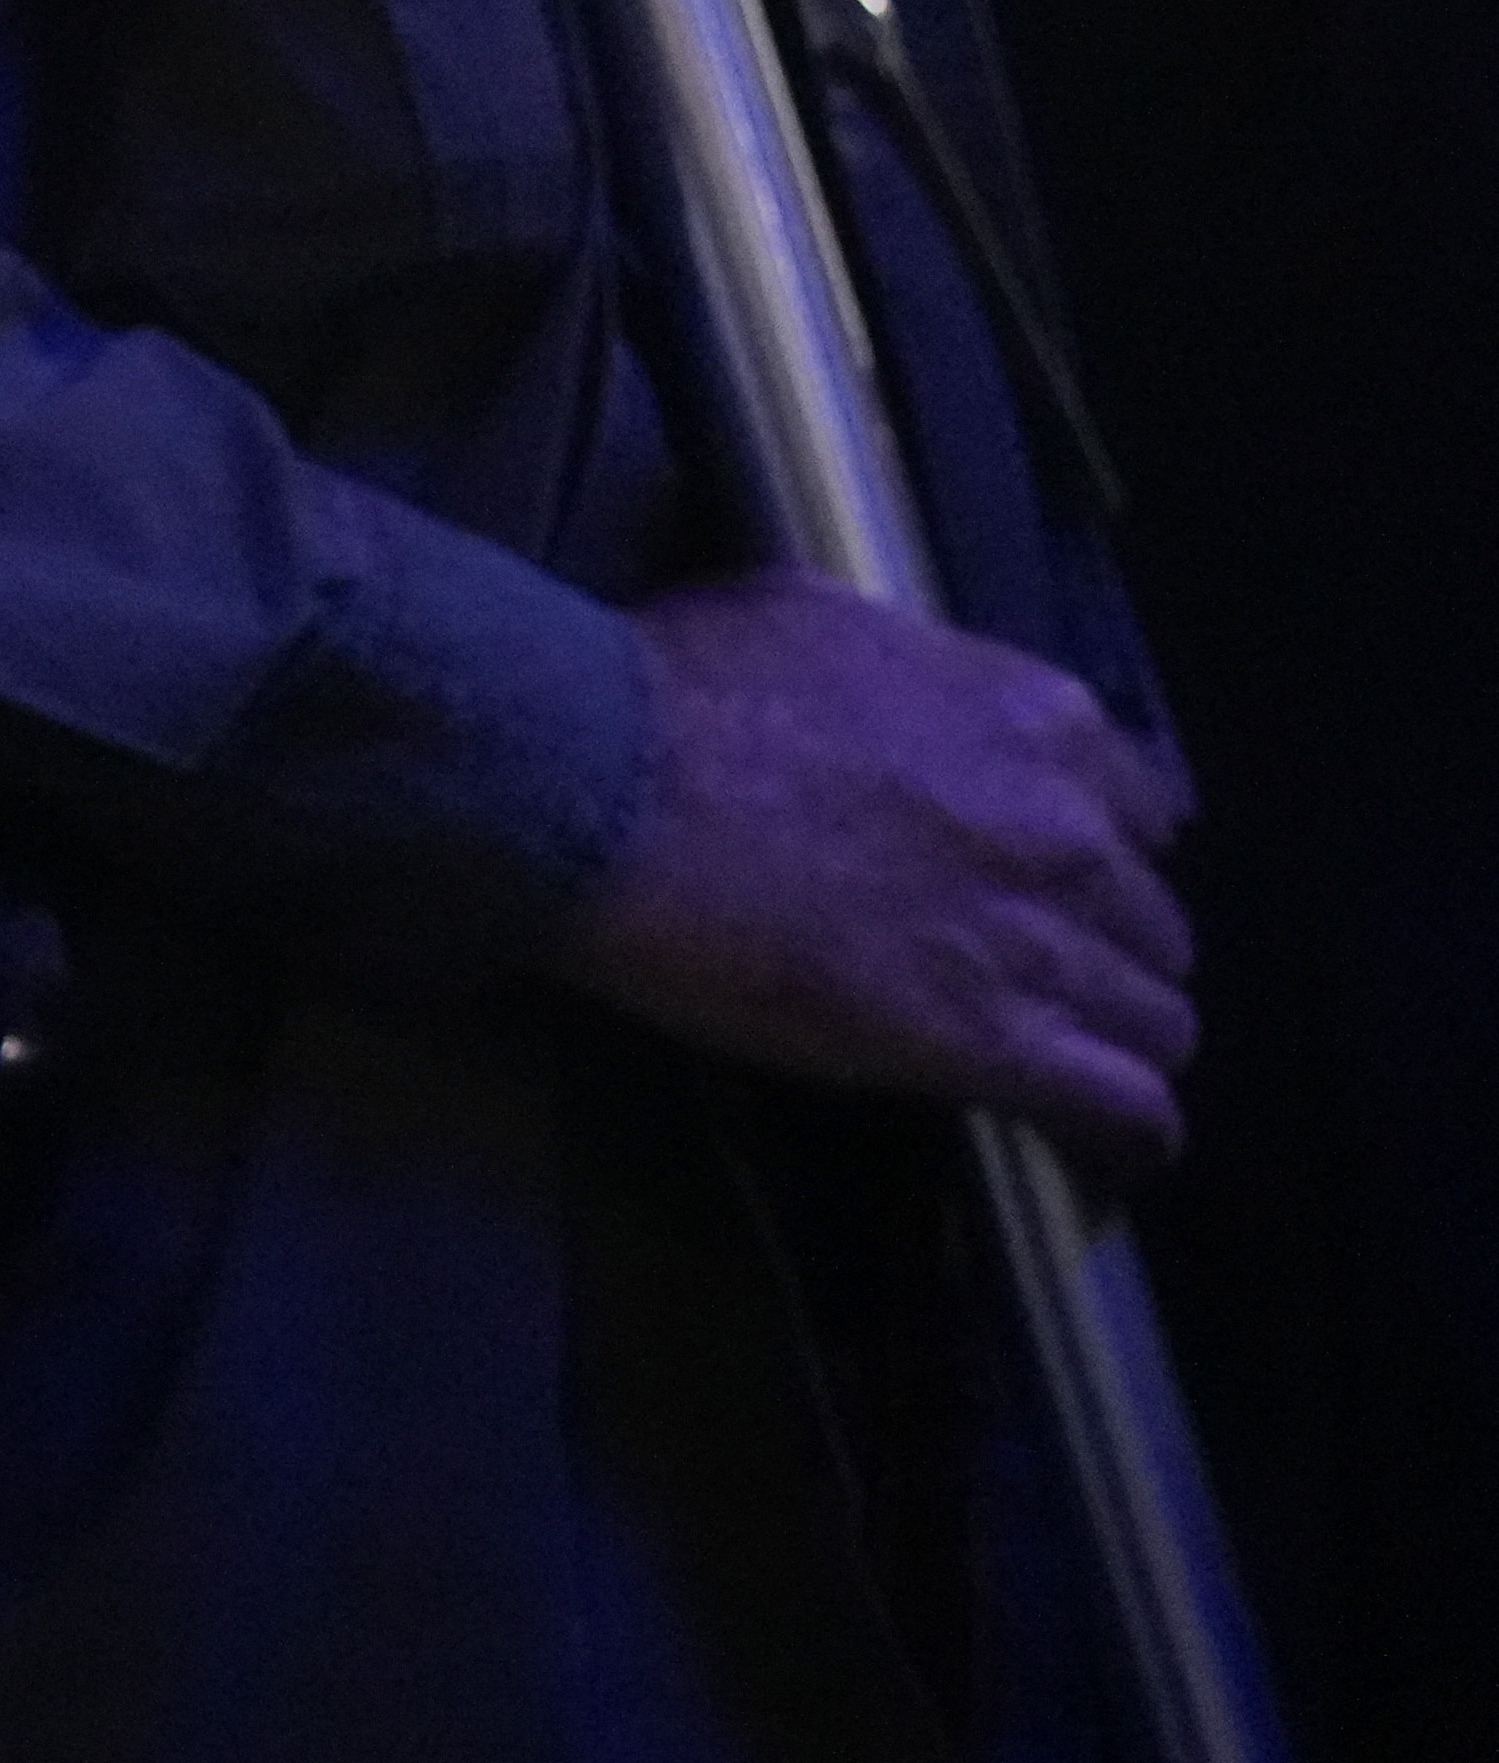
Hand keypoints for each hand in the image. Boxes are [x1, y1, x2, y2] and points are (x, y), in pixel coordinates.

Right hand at [550, 572, 1191, 1168]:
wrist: (603, 785)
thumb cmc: (677, 687)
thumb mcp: (813, 616)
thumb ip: (909, 667)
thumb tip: (905, 692)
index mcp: (1037, 720)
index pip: (1143, 808)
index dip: (1092, 848)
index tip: (1041, 872)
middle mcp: (1070, 830)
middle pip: (1150, 921)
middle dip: (1100, 947)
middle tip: (1023, 968)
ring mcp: (1042, 941)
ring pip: (1157, 1020)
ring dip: (1111, 1039)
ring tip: (1056, 1064)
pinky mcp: (998, 1042)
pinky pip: (1129, 1110)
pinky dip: (1125, 1133)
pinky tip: (1100, 1145)